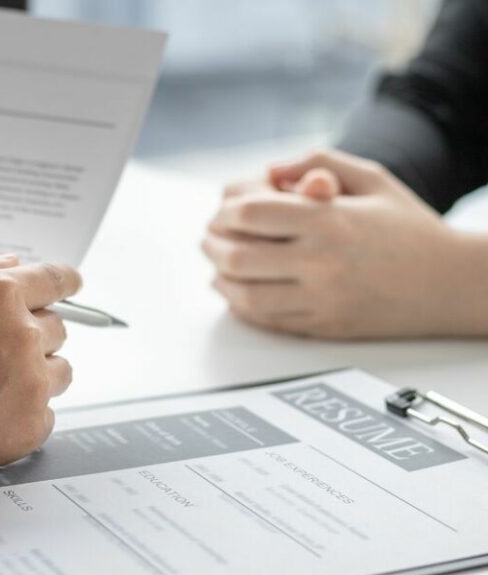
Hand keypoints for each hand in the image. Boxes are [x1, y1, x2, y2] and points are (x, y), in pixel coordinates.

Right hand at [0, 255, 81, 468]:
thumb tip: (14, 263)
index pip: (55, 279)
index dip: (66, 282)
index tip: (72, 285)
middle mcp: (23, 334)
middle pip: (57, 327)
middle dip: (35, 334)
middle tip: (2, 349)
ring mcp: (32, 382)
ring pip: (60, 370)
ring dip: (37, 373)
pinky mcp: (31, 425)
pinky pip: (46, 413)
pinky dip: (25, 413)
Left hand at [202, 149, 468, 338]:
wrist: (451, 283)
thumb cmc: (409, 226)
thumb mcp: (372, 178)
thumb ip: (317, 161)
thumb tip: (268, 169)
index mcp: (330, 220)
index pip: (252, 213)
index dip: (226, 210)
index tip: (223, 211)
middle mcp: (322, 263)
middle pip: (239, 256)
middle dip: (213, 245)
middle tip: (208, 239)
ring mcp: (322, 300)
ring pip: (247, 296)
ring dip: (221, 280)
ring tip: (217, 267)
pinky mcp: (325, 327)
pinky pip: (268, 321)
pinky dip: (241, 307)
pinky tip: (237, 293)